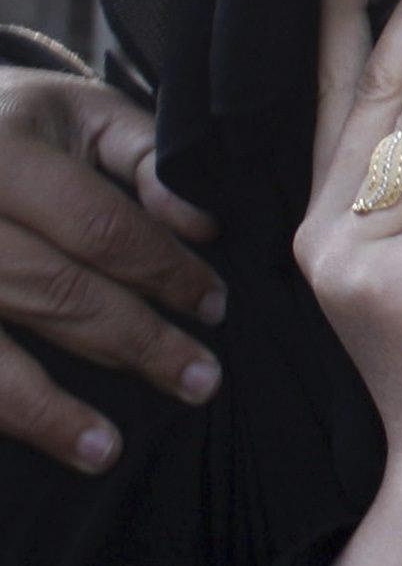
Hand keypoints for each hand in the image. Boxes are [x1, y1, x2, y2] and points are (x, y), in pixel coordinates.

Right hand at [0, 66, 223, 471]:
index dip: (165, 271)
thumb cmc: (14, 125)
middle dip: (134, 342)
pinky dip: (0, 410)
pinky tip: (38, 440)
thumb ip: (146, 158)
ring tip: (107, 451)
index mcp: (2, 154)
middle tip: (200, 380)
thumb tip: (200, 225)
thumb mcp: (80, 114)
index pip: (101, 227)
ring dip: (48, 408)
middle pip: (53, 292)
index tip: (215, 306)